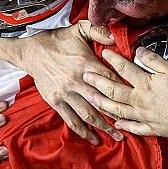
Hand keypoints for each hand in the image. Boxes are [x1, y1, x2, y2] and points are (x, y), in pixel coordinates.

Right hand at [21, 21, 124, 144]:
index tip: (135, 100)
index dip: (123, 90)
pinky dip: (83, 131)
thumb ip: (98, 31)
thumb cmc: (58, 40)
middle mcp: (76, 80)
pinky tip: (93, 138)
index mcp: (85, 63)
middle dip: (118, 115)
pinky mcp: (55, 101)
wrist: (32, 51)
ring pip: (88, 114)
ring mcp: (65, 93)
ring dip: (104, 127)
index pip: (110, 80)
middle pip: (102, 101)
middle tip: (132, 125)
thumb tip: (115, 37)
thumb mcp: (79, 30)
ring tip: (117, 137)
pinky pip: (71, 119)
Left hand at [82, 47, 167, 141]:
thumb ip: (153, 60)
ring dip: (103, 104)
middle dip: (98, 82)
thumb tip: (138, 51)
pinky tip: (117, 124)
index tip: (103, 53)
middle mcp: (139, 100)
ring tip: (91, 98)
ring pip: (118, 110)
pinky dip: (124, 125)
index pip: (124, 69)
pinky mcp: (152, 128)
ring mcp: (143, 115)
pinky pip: (134, 127)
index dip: (113, 60)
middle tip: (85, 76)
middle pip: (114, 91)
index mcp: (145, 84)